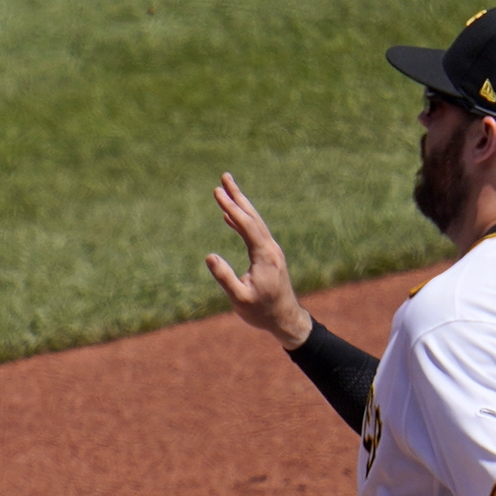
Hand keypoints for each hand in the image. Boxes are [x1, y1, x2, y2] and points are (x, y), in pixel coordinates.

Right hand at [206, 172, 311, 350]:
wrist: (285, 319)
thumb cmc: (261, 311)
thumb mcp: (239, 298)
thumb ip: (225, 277)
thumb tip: (209, 256)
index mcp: (264, 255)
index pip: (245, 224)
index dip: (231, 206)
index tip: (218, 192)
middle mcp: (270, 248)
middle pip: (252, 215)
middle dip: (237, 195)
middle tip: (225, 176)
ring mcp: (270, 251)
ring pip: (254, 222)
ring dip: (240, 205)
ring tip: (227, 190)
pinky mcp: (268, 256)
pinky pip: (253, 232)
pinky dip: (241, 221)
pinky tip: (230, 217)